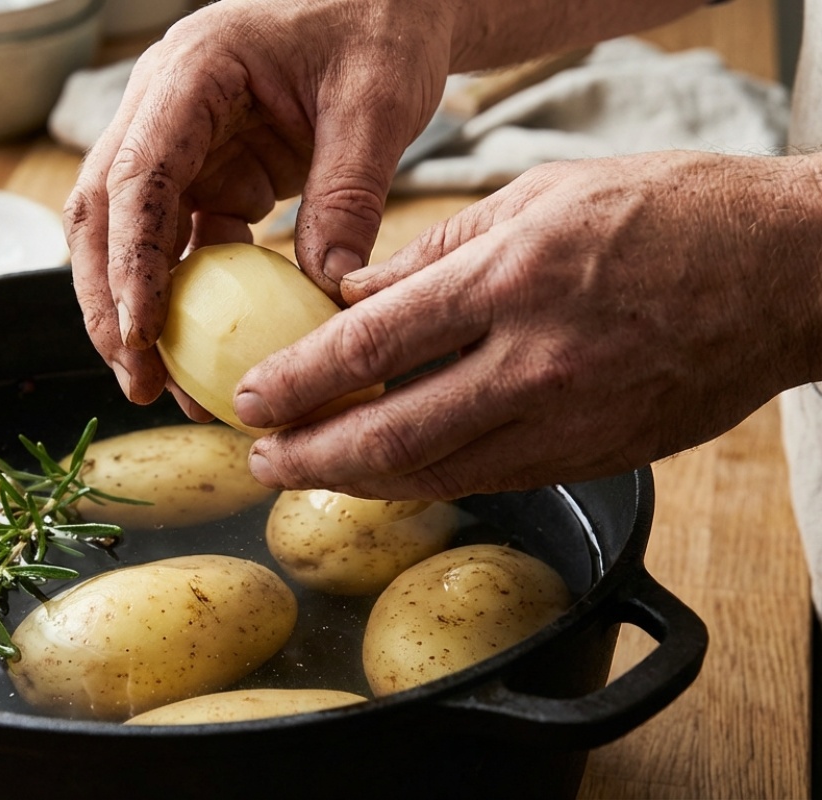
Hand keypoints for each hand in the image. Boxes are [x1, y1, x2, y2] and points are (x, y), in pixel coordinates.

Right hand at [64, 0, 454, 407]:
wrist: (388, 6)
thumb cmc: (380, 27)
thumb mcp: (377, 103)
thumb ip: (349, 193)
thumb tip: (329, 292)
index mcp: (191, 72)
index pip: (136, 175)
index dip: (130, 259)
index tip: (142, 333)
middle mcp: (164, 109)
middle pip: (103, 214)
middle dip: (108, 302)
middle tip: (138, 381)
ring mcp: (181, 147)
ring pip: (128, 239)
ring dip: (138, 312)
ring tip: (161, 386)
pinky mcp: (209, 179)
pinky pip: (180, 248)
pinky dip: (185, 302)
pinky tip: (202, 354)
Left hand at [234, 151, 821, 498]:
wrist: (790, 271)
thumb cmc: (669, 212)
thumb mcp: (540, 195)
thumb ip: (438, 249)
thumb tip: (356, 291)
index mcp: (511, 277)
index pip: (374, 342)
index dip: (300, 380)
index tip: (251, 400)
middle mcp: (534, 359)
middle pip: (392, 431)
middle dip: (311, 455)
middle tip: (261, 460)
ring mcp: (569, 418)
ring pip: (438, 472)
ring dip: (360, 481)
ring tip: (310, 474)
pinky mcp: (597, 456)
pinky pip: (492, 477)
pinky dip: (430, 479)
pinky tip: (391, 472)